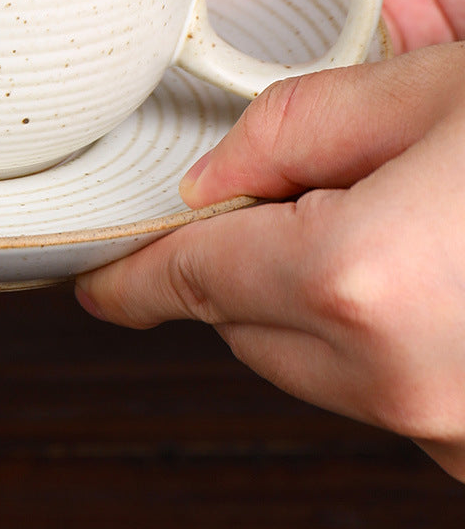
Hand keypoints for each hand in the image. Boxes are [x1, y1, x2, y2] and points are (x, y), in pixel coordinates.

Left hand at [76, 46, 464, 482]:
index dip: (136, 273)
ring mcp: (453, 436)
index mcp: (364, 281)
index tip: (98, 282)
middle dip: (248, 262)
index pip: (196, 276)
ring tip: (416, 226)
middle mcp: (403, 382)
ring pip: (321, 369)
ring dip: (328, 307)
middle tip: (321, 191)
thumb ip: (301, 126)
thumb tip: (219, 176)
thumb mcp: (435, 92)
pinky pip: (392, 393)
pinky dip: (390, 342)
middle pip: (248, 329)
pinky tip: (445, 279)